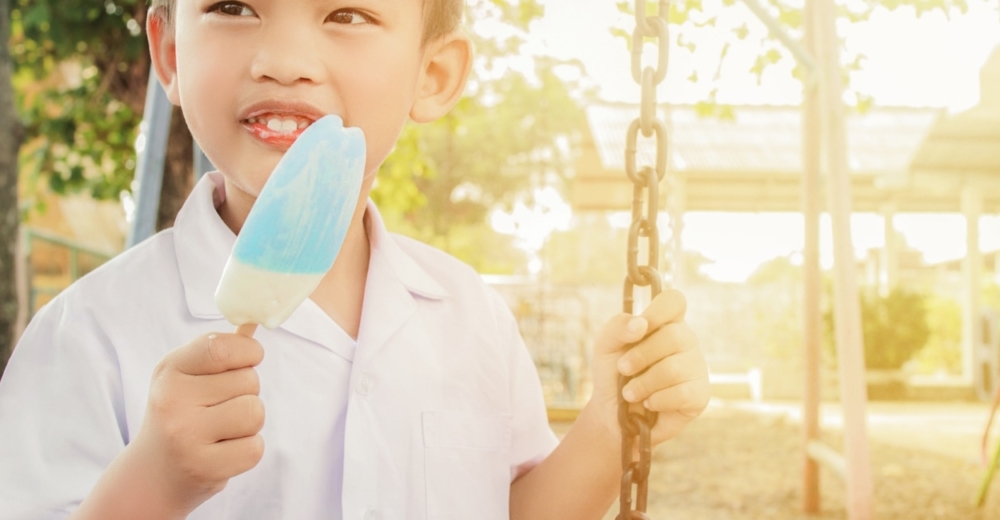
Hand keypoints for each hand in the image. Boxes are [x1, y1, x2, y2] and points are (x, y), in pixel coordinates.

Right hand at [127, 332, 265, 513]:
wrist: (152, 474)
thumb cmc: (180, 415)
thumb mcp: (187, 375)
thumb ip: (220, 350)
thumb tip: (252, 324)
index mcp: (169, 370)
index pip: (220, 347)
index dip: (248, 351)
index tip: (251, 359)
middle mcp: (171, 401)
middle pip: (249, 380)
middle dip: (247, 392)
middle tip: (220, 408)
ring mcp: (185, 436)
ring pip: (254, 412)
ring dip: (250, 422)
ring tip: (223, 429)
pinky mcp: (202, 468)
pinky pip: (254, 448)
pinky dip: (247, 450)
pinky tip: (223, 452)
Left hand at [585, 289, 709, 447]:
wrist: (614, 414)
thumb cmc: (613, 374)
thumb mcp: (605, 345)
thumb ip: (617, 327)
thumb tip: (641, 324)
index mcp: (665, 323)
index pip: (674, 301)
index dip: (657, 311)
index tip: (638, 329)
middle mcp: (686, 341)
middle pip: (674, 335)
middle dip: (641, 355)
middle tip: (623, 369)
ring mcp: (696, 367)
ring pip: (674, 369)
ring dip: (643, 383)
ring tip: (630, 392)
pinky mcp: (699, 395)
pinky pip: (681, 394)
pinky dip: (656, 400)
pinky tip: (649, 403)